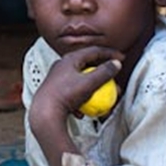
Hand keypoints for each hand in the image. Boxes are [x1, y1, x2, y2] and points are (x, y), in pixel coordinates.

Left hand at [29, 45, 121, 165]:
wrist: (44, 113)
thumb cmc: (65, 96)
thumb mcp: (89, 83)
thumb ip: (104, 72)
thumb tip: (116, 64)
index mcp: (69, 59)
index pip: (93, 51)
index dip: (109, 53)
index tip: (121, 58)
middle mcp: (61, 66)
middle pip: (87, 65)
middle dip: (102, 74)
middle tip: (113, 79)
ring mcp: (57, 79)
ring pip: (80, 81)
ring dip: (93, 89)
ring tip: (101, 100)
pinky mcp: (55, 93)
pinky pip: (72, 93)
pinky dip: (81, 99)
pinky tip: (82, 111)